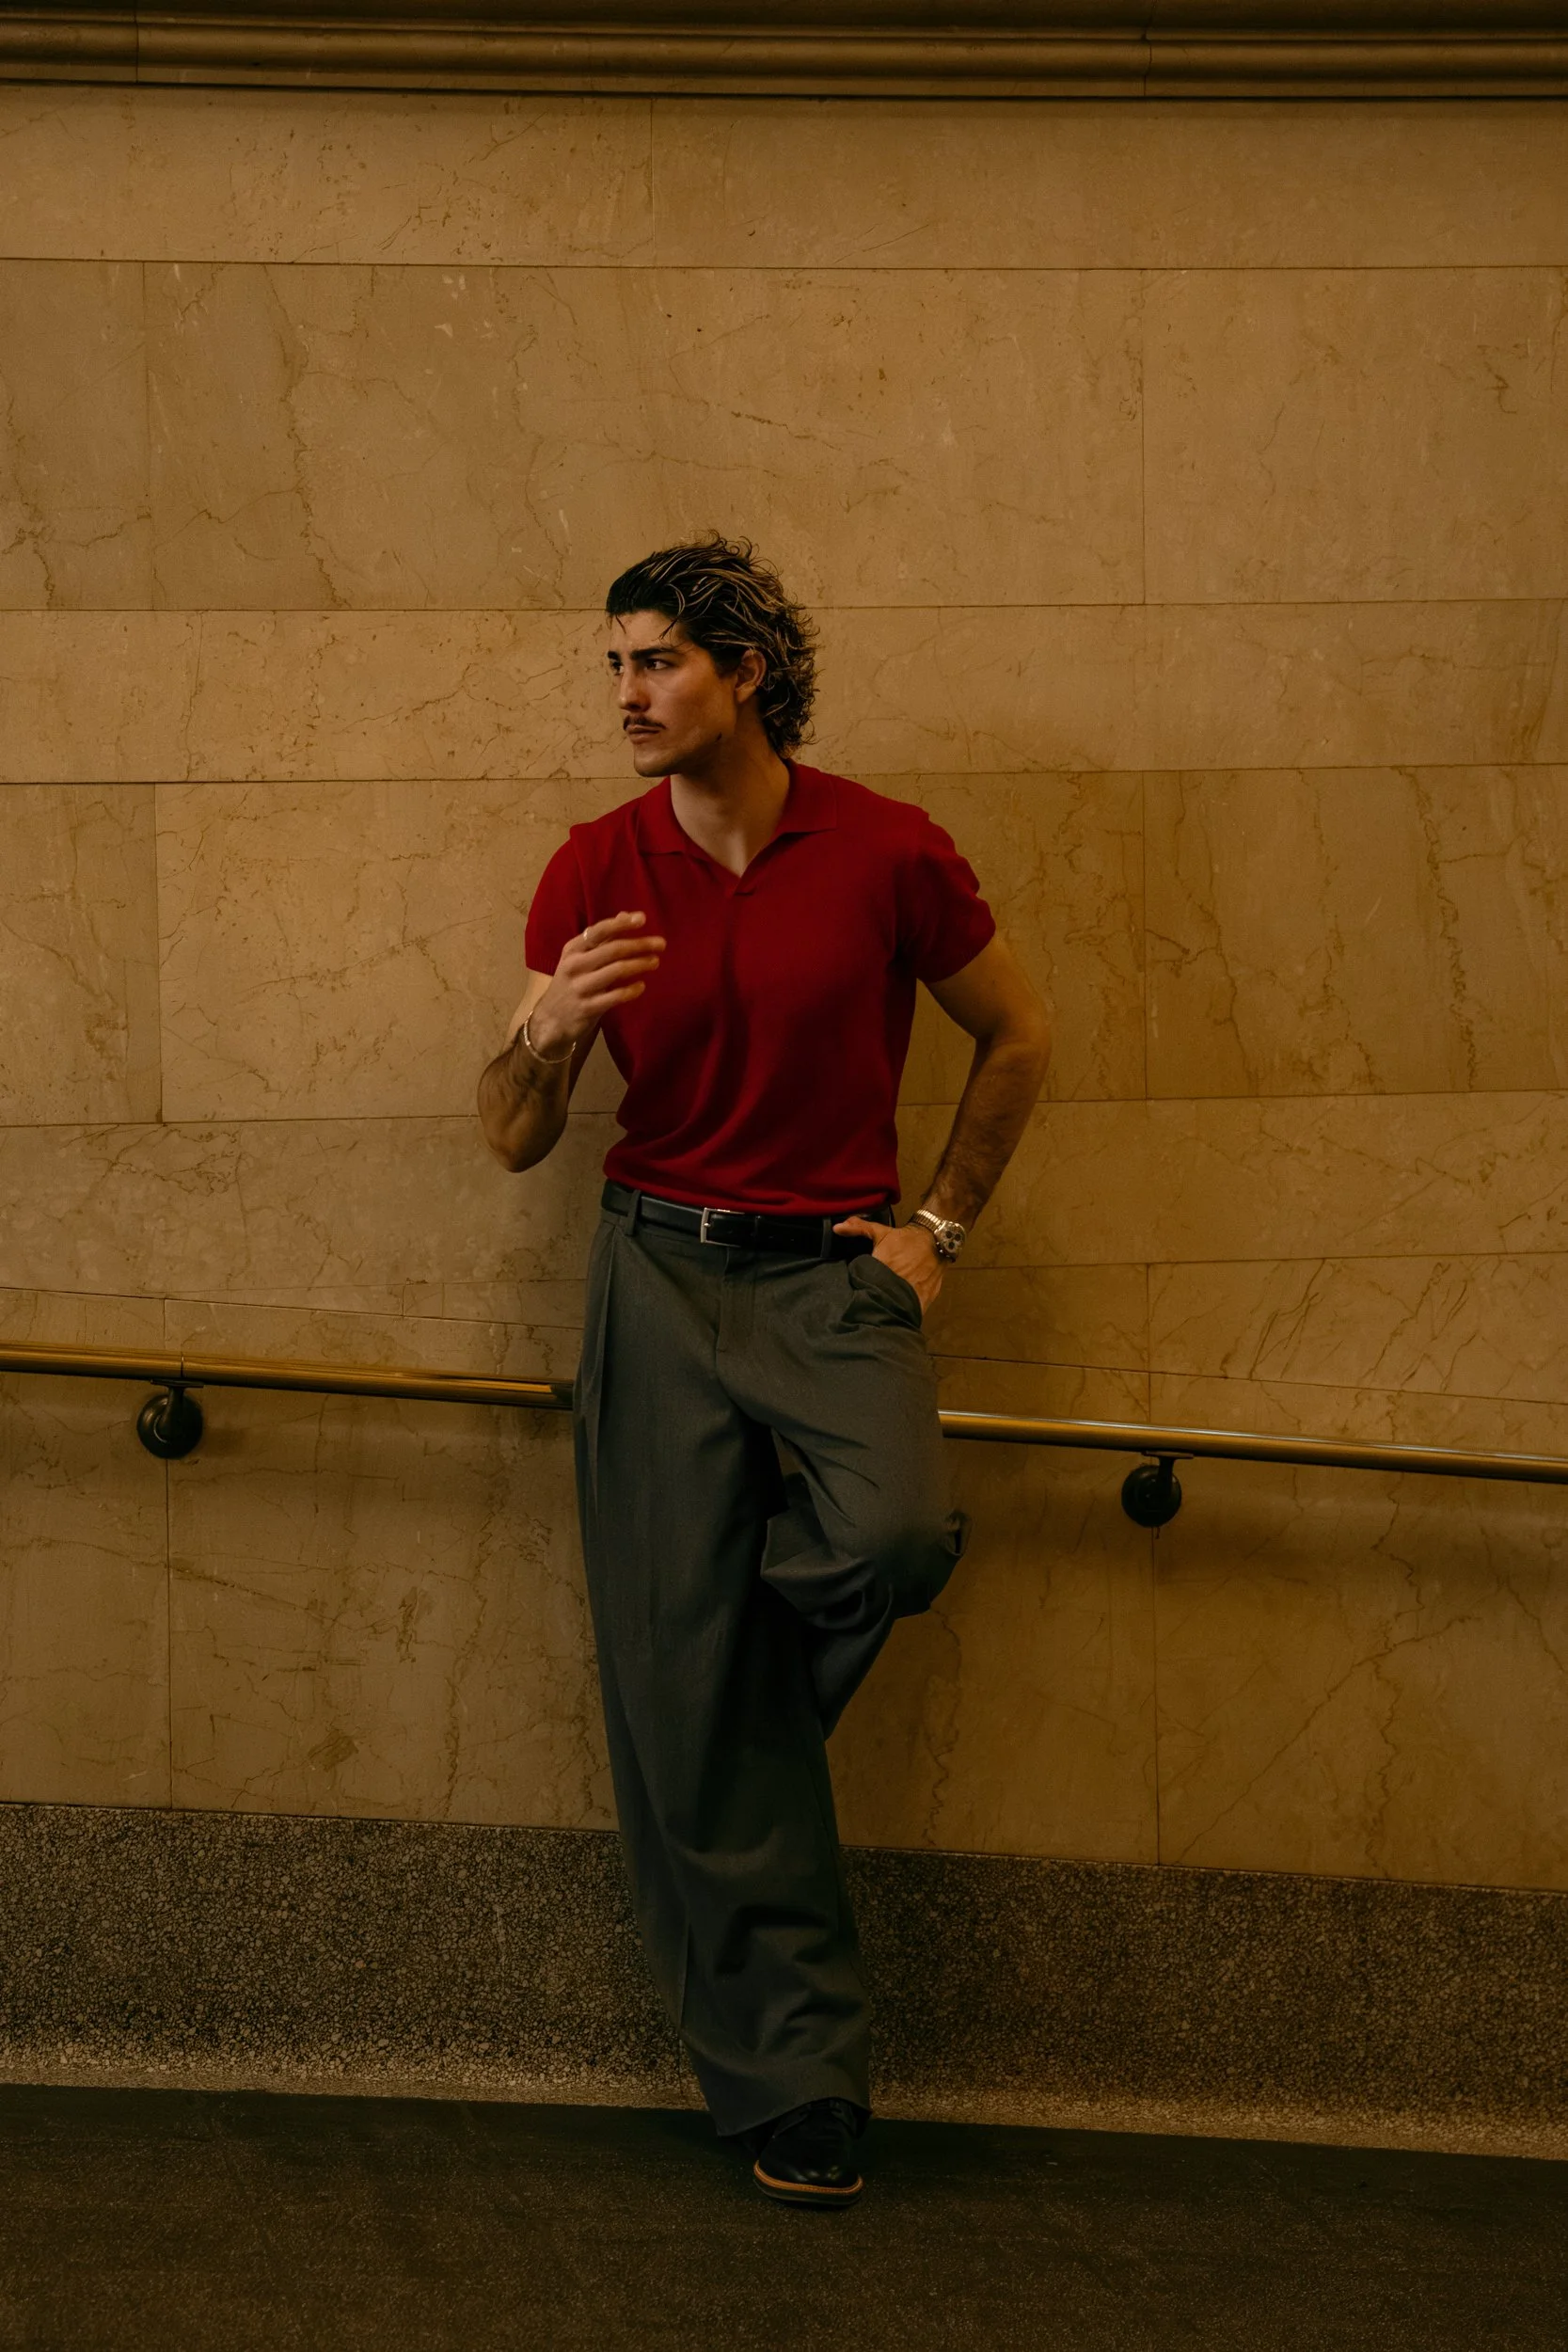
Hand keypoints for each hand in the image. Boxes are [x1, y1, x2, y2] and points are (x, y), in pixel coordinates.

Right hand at [524, 912, 664, 1058]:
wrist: (552, 1018)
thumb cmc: (572, 982)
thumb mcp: (579, 957)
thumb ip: (602, 938)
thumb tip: (626, 914)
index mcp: (573, 949)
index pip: (599, 931)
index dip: (621, 924)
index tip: (643, 919)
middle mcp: (575, 965)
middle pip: (612, 950)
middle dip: (639, 944)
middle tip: (661, 943)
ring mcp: (580, 987)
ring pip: (616, 971)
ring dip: (639, 964)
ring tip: (655, 961)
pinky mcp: (588, 1008)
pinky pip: (615, 996)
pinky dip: (631, 990)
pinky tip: (642, 986)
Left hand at [832, 1216, 942, 1312]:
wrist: (935, 1241)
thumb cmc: (904, 1239)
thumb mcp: (880, 1232)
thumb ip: (858, 1228)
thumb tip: (836, 1228)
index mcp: (883, 1267)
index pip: (864, 1286)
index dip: (859, 1291)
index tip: (855, 1293)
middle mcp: (896, 1283)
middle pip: (878, 1301)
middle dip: (871, 1302)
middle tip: (866, 1304)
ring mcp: (911, 1294)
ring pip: (894, 1310)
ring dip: (887, 1310)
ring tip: (879, 1311)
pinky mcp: (923, 1301)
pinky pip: (909, 1314)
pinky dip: (902, 1314)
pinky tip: (895, 1314)